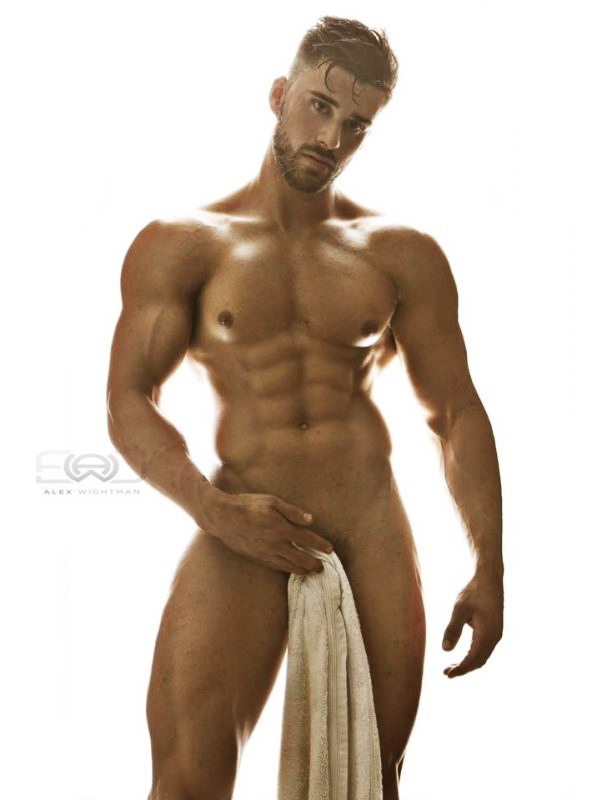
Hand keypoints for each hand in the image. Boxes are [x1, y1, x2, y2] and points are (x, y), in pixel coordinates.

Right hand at [202, 488, 333, 574]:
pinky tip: (292, 569)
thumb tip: (311, 520)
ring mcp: (266, 553)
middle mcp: (275, 544)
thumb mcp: (271, 501)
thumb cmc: (248, 505)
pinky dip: (288, 570)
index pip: (307, 539)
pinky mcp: (258, 558)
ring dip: (303, 570)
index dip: (320, 545)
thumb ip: (292, 512)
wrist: (223, 517)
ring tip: (311, 571)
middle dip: (314, 563)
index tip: (330, 549)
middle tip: (323, 567)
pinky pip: (277, 567)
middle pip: (301, 558)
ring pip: (289, 567)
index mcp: (281, 528)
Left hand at [441, 571, 503, 677]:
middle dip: (463, 669)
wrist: (489, 578)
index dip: (460, 669)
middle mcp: (495, 637)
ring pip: (483, 656)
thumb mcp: (459, 609)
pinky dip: (474, 656)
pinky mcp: (495, 630)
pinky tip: (463, 656)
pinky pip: (485, 649)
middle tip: (446, 673)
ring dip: (469, 663)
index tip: (447, 674)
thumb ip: (452, 629)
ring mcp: (497, 634)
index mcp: (487, 634)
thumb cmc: (473, 592)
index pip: (473, 659)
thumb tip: (445, 650)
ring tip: (452, 667)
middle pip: (479, 661)